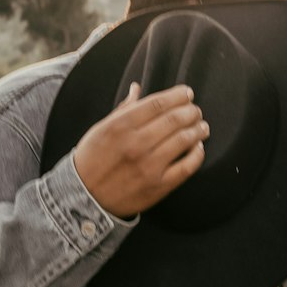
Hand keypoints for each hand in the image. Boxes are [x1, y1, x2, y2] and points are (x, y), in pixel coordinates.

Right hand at [72, 83, 209, 218]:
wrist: (85, 199)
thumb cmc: (91, 160)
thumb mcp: (100, 130)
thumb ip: (123, 109)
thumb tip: (137, 88)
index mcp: (120, 127)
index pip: (157, 104)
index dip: (178, 95)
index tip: (187, 93)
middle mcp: (135, 144)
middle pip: (174, 119)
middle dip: (191, 111)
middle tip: (196, 111)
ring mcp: (148, 166)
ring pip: (184, 140)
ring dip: (198, 130)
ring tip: (202, 126)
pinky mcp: (158, 186)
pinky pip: (187, 166)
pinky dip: (197, 153)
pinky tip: (198, 147)